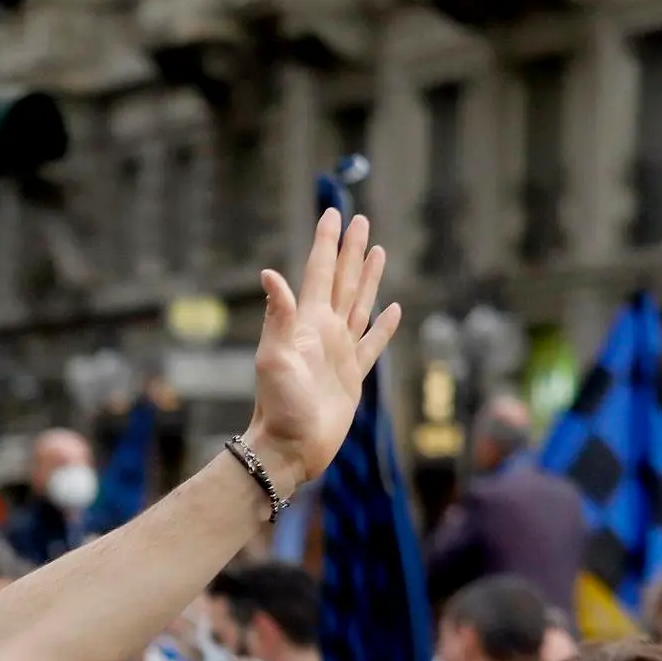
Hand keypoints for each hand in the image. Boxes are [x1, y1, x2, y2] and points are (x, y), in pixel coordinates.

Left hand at [247, 210, 401, 484]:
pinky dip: (383, 326)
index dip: (327, 243)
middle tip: (359, 219)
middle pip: (342, 280)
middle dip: (350, 250)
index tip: (333, 212)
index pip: (319, 272)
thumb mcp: (273, 358)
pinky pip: (373, 344)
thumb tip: (269, 273)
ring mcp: (340, 352)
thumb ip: (277, 315)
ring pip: (359, 304)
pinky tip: (392, 309)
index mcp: (307, 323)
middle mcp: (324, 332)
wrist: (290, 448)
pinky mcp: (353, 376)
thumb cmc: (279, 406)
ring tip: (377, 251)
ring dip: (367, 278)